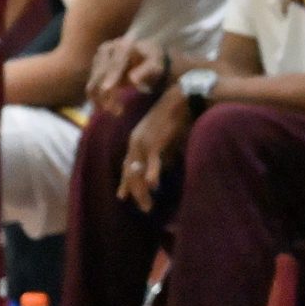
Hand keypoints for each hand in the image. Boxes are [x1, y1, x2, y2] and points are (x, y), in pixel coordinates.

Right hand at [88, 37, 165, 112]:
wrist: (144, 54)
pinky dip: (97, 99)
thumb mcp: (155, 65)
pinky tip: (107, 108)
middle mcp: (107, 50)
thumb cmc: (153, 60)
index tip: (107, 89)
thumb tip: (133, 82)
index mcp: (123, 47)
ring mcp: (98, 58)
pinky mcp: (94, 68)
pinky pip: (92, 86)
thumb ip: (146, 71)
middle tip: (116, 112)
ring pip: (93, 82)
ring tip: (116, 112)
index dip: (110, 77)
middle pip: (101, 74)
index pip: (115, 64)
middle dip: (105, 94)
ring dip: (100, 100)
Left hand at [116, 84, 190, 211]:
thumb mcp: (164, 139)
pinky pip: (152, 160)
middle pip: (130, 172)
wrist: (181, 98)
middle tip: (143, 208)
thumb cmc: (176, 117)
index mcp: (136, 141)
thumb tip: (162, 168)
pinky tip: (153, 185)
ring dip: (142, 190)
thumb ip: (161, 153)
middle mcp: (135, 142)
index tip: (123, 196)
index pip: (128, 166)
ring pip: (138, 171)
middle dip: (135, 192)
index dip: (125, 182)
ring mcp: (143, 142)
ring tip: (147, 205)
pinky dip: (151, 172)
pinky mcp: (155, 140)